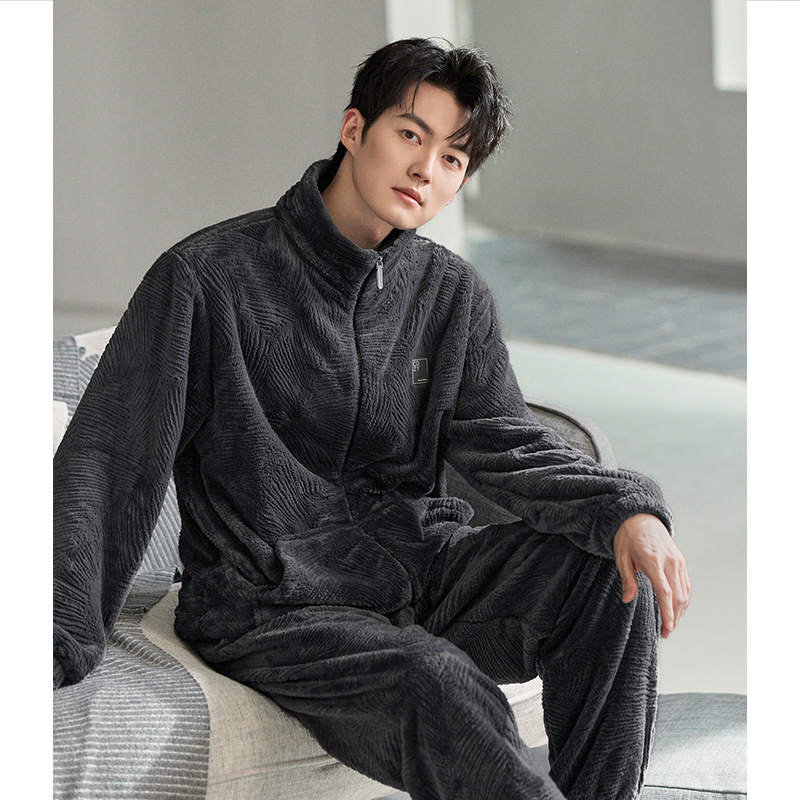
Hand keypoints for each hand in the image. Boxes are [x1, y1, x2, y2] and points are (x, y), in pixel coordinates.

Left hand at [613, 514, 690, 637]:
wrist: (640, 516)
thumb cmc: (627, 536)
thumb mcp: (621, 557)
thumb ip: (627, 579)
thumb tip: (627, 599)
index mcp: (653, 561)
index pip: (665, 593)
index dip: (667, 613)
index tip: (666, 629)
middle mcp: (669, 561)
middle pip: (678, 596)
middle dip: (674, 618)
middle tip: (666, 632)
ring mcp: (678, 560)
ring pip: (685, 592)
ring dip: (680, 611)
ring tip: (671, 624)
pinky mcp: (681, 560)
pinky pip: (686, 584)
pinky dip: (684, 599)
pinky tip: (677, 608)